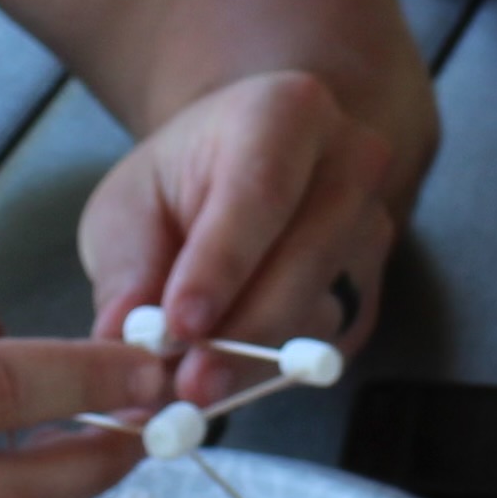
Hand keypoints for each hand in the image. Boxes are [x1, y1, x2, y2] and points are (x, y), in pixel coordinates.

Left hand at [79, 68, 404, 384]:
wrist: (239, 176)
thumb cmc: (180, 183)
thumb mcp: (129, 205)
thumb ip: (127, 266)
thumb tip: (123, 337)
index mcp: (286, 112)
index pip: (259, 193)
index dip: (221, 266)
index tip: (181, 324)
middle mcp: (350, 161)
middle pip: (304, 259)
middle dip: (240, 332)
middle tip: (187, 384)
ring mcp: (372, 225)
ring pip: (319, 307)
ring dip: (253, 357)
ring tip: (189, 385)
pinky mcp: (373, 285)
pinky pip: (327, 340)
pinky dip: (272, 368)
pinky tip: (225, 372)